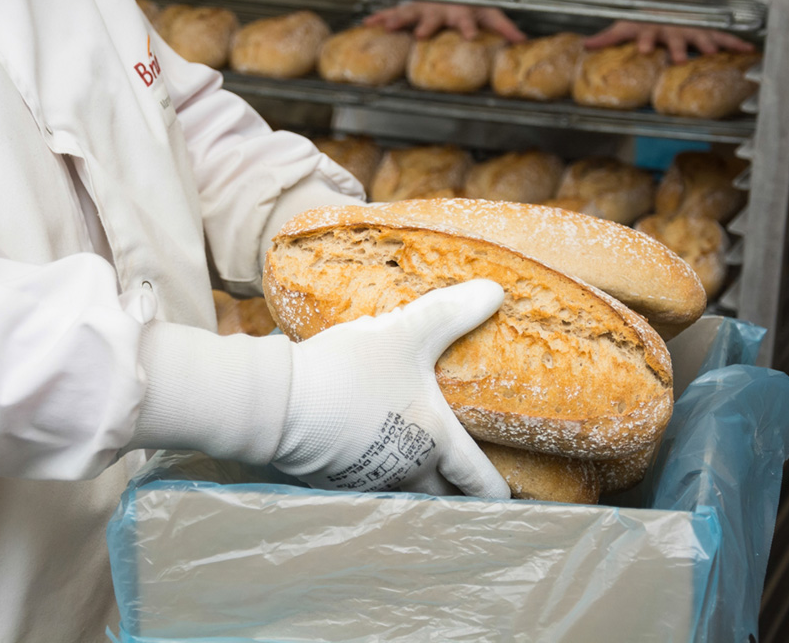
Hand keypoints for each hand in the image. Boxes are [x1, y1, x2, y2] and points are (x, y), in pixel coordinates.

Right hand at [273, 280, 509, 498]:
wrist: (282, 402)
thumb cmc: (353, 371)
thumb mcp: (407, 332)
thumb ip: (449, 313)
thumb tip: (496, 290)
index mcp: (435, 440)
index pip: (477, 479)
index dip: (495, 490)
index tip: (506, 497)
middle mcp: (407, 469)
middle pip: (441, 494)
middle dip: (453, 490)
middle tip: (460, 478)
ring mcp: (369, 479)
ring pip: (401, 486)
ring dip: (407, 474)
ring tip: (404, 449)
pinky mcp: (334, 479)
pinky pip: (364, 477)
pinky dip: (369, 464)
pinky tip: (359, 438)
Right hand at [364, 2, 526, 42]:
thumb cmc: (474, 6)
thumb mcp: (492, 14)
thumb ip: (506, 28)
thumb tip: (524, 41)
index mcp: (461, 11)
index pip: (466, 19)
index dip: (467, 26)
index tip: (468, 35)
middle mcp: (441, 8)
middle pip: (433, 16)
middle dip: (427, 24)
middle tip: (421, 33)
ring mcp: (423, 8)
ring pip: (409, 12)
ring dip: (398, 19)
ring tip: (387, 26)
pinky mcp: (410, 10)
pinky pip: (392, 13)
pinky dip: (380, 17)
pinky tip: (367, 23)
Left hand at [581, 21, 754, 63]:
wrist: (667, 7)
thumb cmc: (644, 22)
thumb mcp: (624, 27)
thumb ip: (607, 38)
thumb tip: (584, 44)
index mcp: (653, 29)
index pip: (647, 34)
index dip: (645, 41)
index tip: (643, 49)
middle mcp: (674, 29)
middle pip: (676, 39)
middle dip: (678, 47)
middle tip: (678, 57)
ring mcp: (692, 31)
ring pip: (702, 37)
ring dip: (707, 45)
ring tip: (712, 53)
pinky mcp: (707, 34)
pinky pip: (723, 39)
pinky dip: (736, 44)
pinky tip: (749, 49)